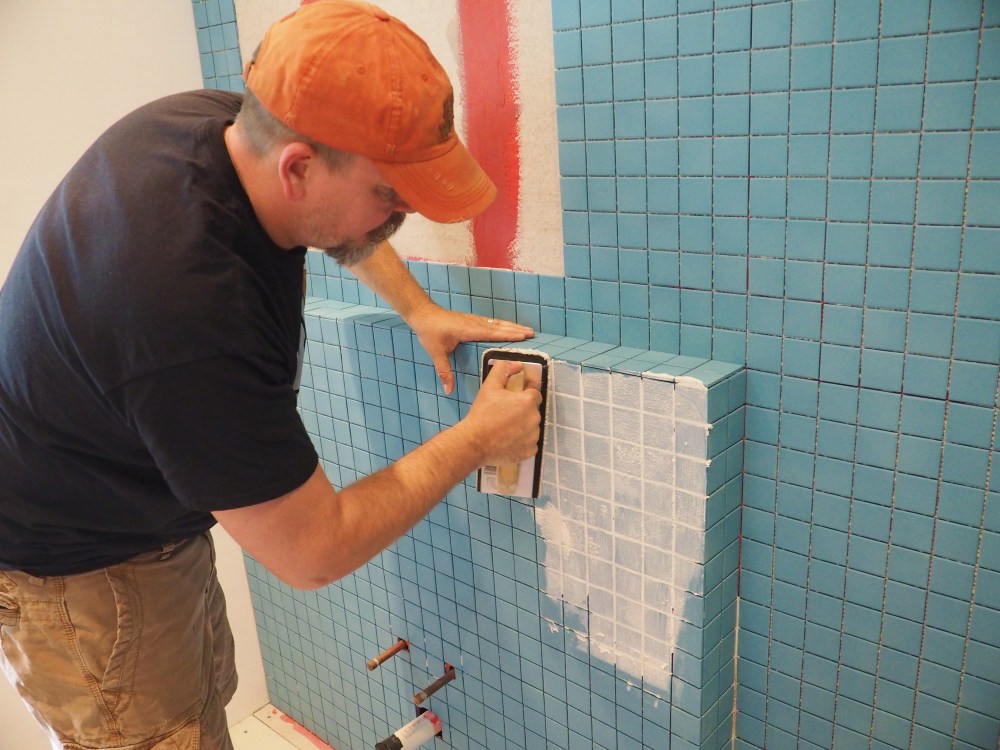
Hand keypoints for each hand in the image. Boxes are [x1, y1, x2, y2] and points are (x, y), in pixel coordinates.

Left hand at [407, 303, 533, 394]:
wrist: (423, 313)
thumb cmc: (429, 331)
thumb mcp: (435, 352)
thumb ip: (444, 371)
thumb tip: (448, 390)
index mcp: (468, 330)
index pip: (491, 332)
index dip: (507, 334)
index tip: (522, 336)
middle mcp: (474, 323)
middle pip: (499, 326)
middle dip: (516, 329)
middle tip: (532, 333)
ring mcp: (474, 320)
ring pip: (497, 322)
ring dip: (512, 326)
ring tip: (527, 330)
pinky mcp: (472, 320)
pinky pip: (492, 322)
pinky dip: (504, 325)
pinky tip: (510, 327)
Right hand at [461, 360, 541, 466]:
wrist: (474, 443)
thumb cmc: (482, 414)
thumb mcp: (489, 387)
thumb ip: (503, 370)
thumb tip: (517, 365)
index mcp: (528, 401)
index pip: (534, 392)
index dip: (525, 392)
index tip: (515, 396)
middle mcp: (535, 418)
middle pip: (533, 410)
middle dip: (523, 409)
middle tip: (505, 413)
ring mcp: (533, 437)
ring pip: (532, 427)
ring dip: (523, 425)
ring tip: (506, 428)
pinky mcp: (530, 451)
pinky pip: (530, 442)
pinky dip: (522, 440)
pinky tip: (509, 439)